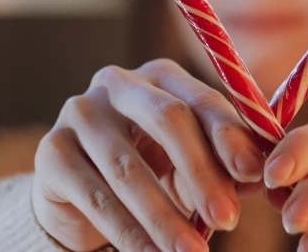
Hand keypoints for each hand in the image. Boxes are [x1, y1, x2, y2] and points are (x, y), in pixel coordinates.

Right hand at [31, 59, 264, 251]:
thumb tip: (256, 175)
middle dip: (201, 174)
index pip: (202, 99)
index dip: (230, 137)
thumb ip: (222, 162)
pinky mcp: (51, 150)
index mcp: (160, 75)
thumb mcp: (189, 161)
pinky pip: (94, 195)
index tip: (253, 175)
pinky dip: (126, 232)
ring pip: (129, 167)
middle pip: (167, 120)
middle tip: (227, 220)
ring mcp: (80, 112)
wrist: (79, 190)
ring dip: (164, 216)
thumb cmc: (150, 166)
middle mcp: (118, 83)